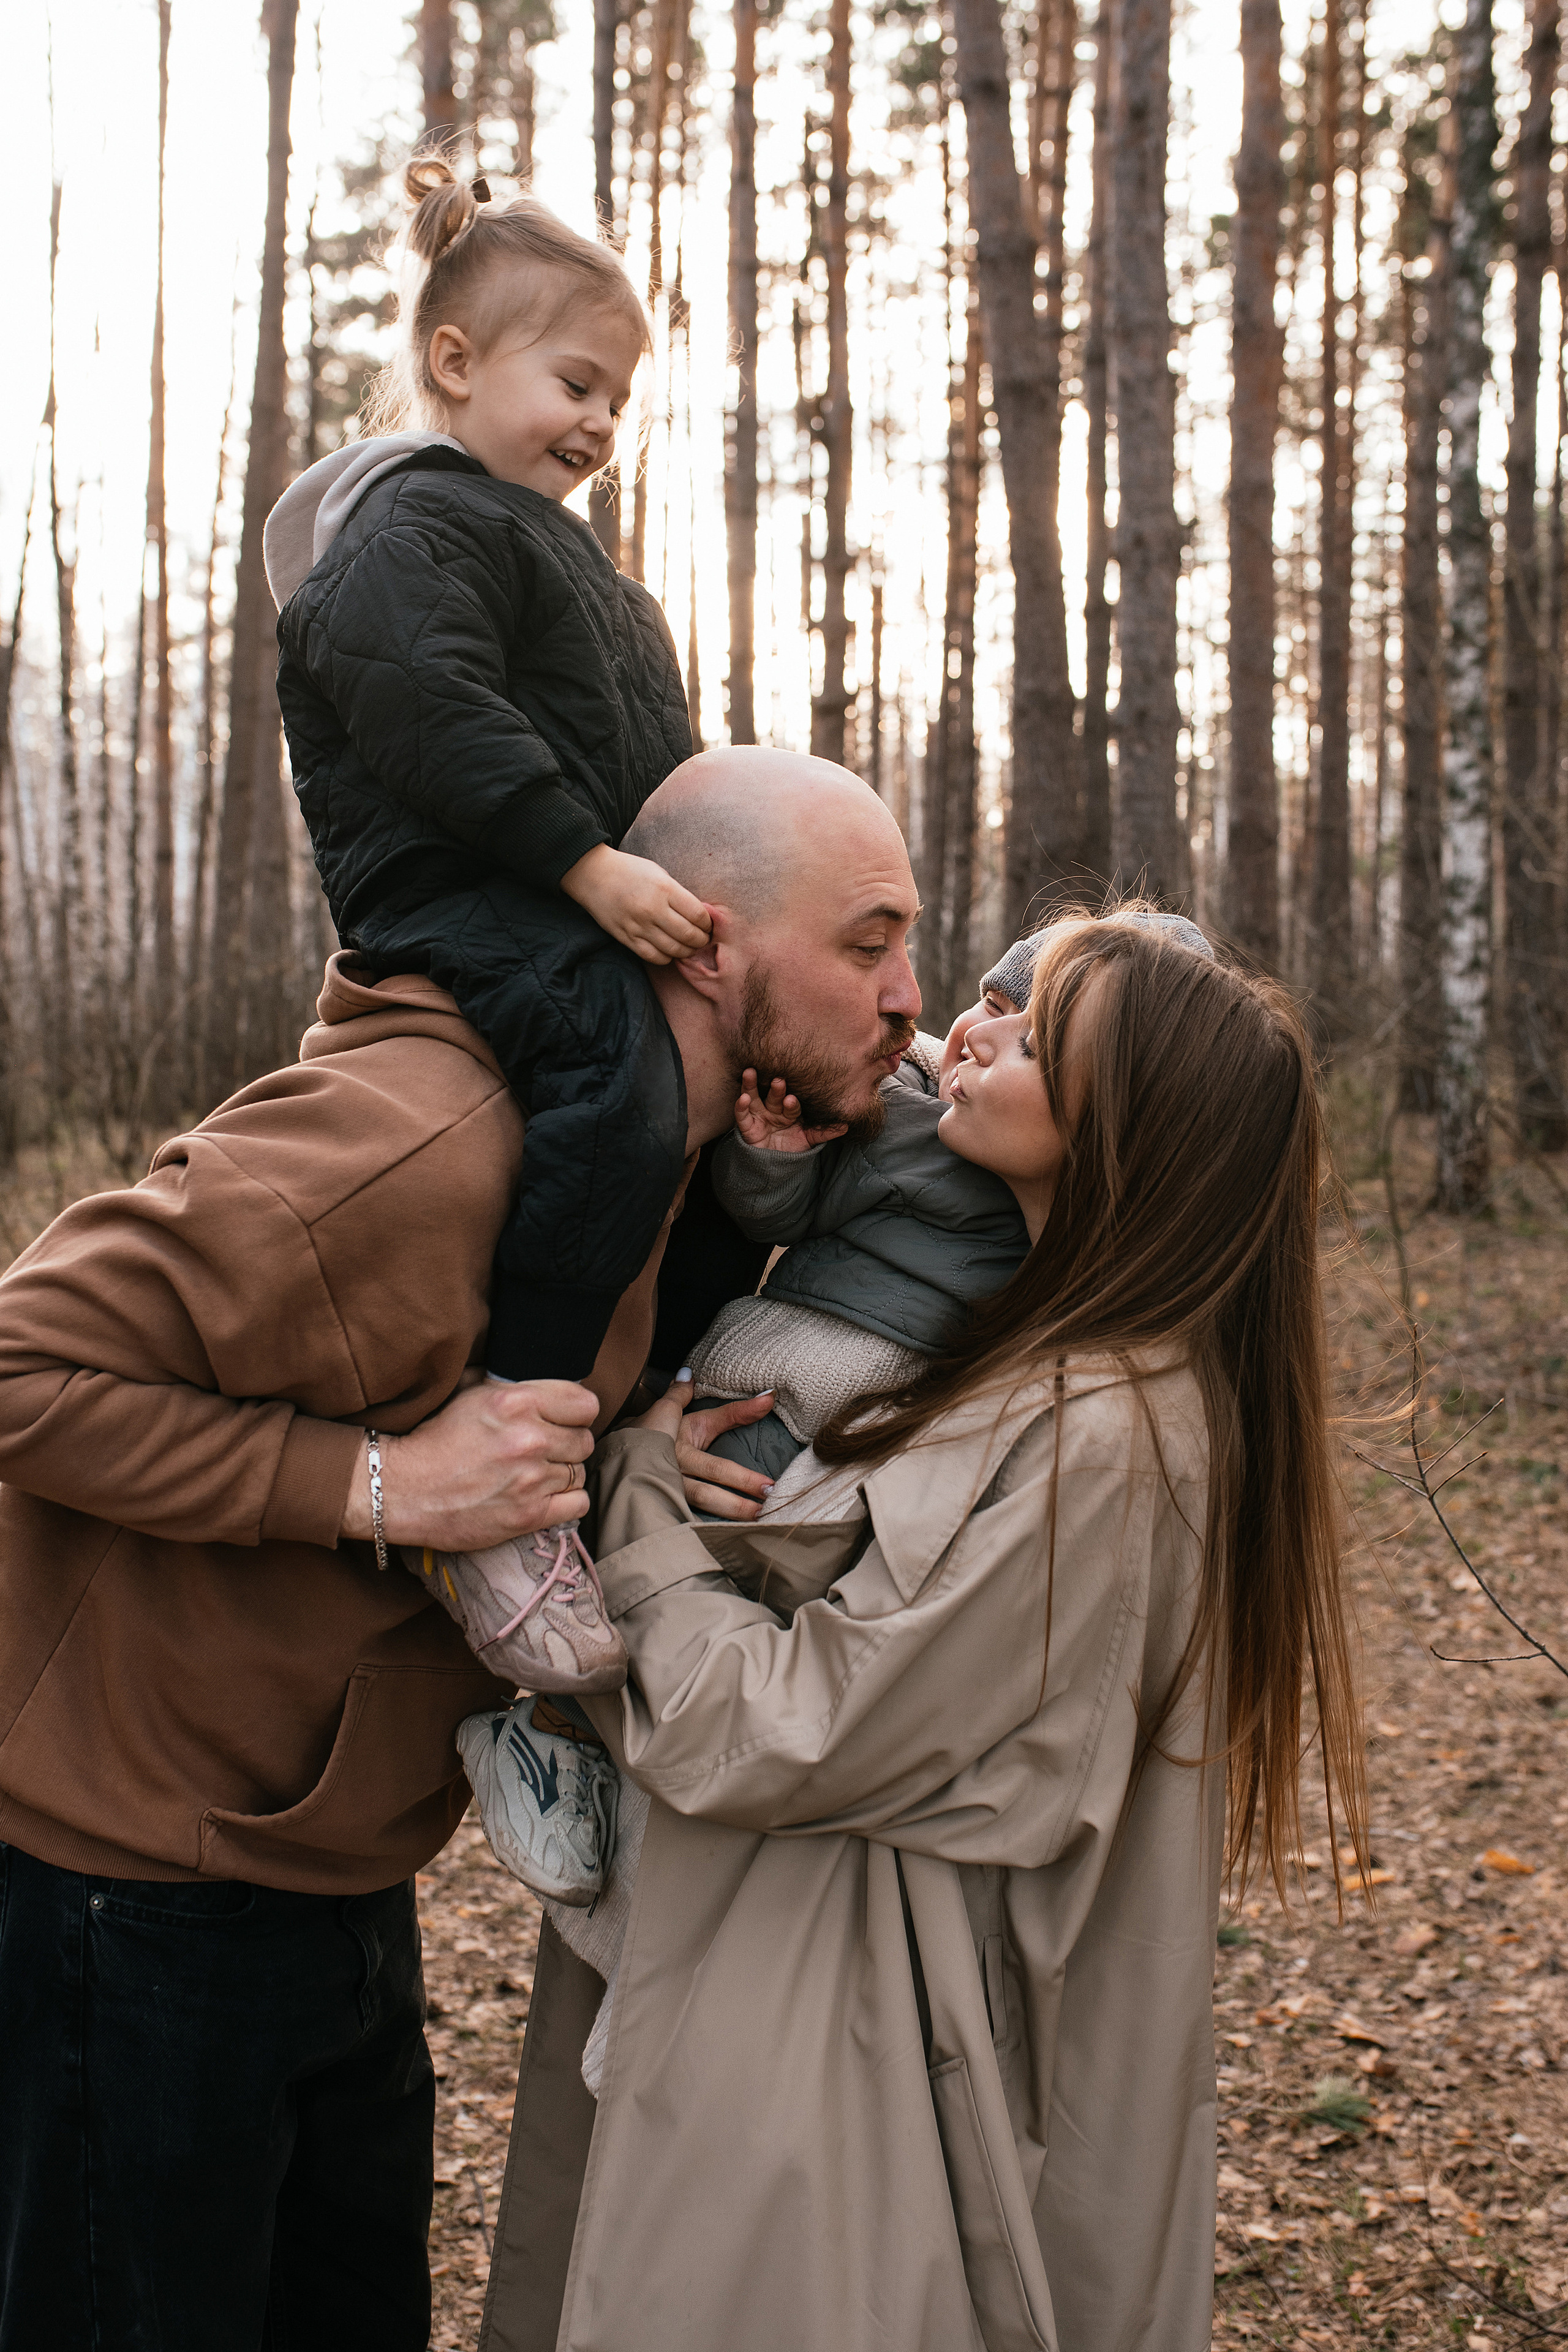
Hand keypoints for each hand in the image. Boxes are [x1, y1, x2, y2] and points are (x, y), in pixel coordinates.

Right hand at [340, 1377, 597, 1551]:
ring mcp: (531, 1479)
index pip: (586, 1404)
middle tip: (544, 1449)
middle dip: (568, 1444)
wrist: (402, 1489)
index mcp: (517, 1402)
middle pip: (585, 1440)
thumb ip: (514, 1384)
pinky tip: (544, 1496)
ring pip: (579, 1472)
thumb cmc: (436, 1438)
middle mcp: (529, 1438)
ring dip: (563, 1474)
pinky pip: (577, 1505)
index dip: (575, 1413)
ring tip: (536, 1474)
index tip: (562, 1420)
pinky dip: (567, 1502)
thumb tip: (548, 1380)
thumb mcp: (471, 1392)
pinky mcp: (528, 1515)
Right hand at [561, 844, 712, 963]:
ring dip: (686, 951)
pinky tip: (669, 950)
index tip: (707, 924)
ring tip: (688, 946)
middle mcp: (652, 909)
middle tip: (701, 938)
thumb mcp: (659, 874)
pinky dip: (666, 957)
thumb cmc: (631, 871)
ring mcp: (638, 926)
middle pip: (689, 936)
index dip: (708, 924)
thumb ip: (679, 895)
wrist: (593, 874)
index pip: (698, 915)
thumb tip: (700, 917)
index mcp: (664, 889)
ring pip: (674, 950)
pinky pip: (653, 957)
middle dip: (701, 940)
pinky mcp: (626, 938)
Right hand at [636, 1374, 779, 1521]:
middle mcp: (672, 1474)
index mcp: (679, 1451)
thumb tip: (769, 1397)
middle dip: (739, 1504)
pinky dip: (707, 1530)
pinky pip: (687, 1521)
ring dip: (727, 1517)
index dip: (742, 1478)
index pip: (716, 1467)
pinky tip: (725, 1538)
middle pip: (708, 1494)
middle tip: (768, 1508)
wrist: (622, 1449)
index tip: (769, 1485)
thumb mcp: (698, 1418)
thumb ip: (733, 1410)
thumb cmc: (665, 1430)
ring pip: (697, 1510)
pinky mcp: (663, 1505)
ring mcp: (666, 1493)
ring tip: (756, 1523)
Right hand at [734, 1068, 847, 1153]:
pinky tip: (742, 1098)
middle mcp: (774, 1110)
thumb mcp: (809, 1140)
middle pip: (774, 1096)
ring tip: (750, 1072)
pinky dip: (740, 1106)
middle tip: (779, 1080)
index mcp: (790, 1111)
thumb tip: (846, 1125)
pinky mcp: (747, 1126)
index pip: (793, 1105)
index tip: (792, 1100)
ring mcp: (760, 1116)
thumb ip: (824, 1133)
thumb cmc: (793, 1148)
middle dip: (776, 1089)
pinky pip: (741, 1115)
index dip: (793, 1103)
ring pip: (754, 1097)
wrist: (775, 1167)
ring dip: (751, 1085)